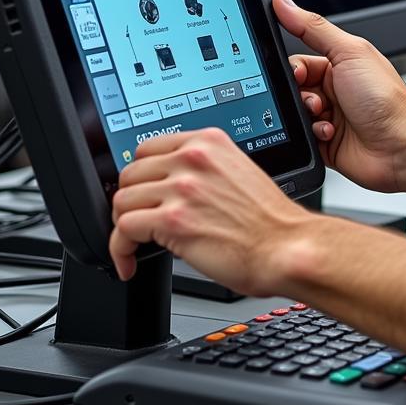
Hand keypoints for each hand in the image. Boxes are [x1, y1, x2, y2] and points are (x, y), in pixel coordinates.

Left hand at [110, 127, 309, 293]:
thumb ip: (204, 168)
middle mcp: (193, 159)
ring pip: (122, 201)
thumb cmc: (269, 220)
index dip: (141, 175)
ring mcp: (182, 188)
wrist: (285, 247)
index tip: (142, 193)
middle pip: (129, 173)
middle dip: (131, 202)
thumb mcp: (238, 172)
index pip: (147, 147)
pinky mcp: (173, 220)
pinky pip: (122, 231)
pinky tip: (130, 262)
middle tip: (140, 223)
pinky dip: (119, 251)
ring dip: (124, 227)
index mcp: (209, 142)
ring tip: (136, 243)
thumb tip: (170, 181)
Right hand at [274, 0, 405, 194]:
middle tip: (315, 100)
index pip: (299, 62)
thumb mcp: (348, 52)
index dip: (295, 70)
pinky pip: (303, 137)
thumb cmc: (386, 98)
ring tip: (324, 116)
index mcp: (339, 65)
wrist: (401, 143)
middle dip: (299, 95)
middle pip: (294, 89)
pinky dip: (312, 135)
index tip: (298, 75)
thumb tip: (283, 3)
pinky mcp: (327, 141)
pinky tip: (329, 133)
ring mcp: (331, 116)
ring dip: (306, 116)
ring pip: (296, 114)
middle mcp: (334, 89)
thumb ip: (313, 28)